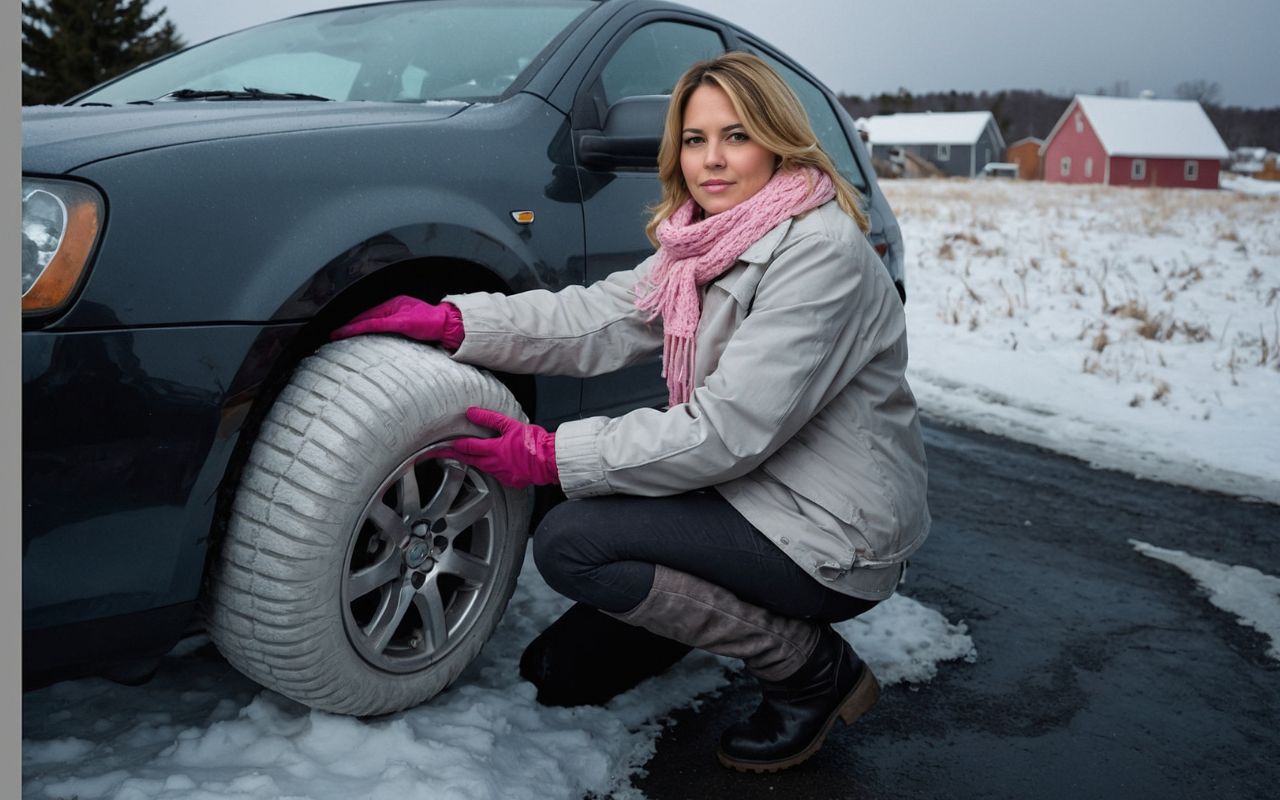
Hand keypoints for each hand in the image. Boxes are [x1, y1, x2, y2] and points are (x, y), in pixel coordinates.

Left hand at [330, 296, 463, 347]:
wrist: (448, 323)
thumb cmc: (433, 325)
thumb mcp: (410, 324)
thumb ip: (397, 327)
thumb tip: (385, 336)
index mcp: (395, 305)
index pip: (369, 314)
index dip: (353, 322)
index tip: (340, 330)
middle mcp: (392, 305)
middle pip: (364, 315)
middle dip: (346, 324)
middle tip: (331, 334)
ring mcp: (395, 312)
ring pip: (365, 318)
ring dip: (348, 328)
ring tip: (333, 335)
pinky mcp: (399, 321)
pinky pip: (374, 324)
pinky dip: (359, 328)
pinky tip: (347, 332)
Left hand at [433, 407, 557, 488]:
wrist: (550, 460)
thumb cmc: (535, 443)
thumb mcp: (511, 425)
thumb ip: (490, 419)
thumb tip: (472, 413)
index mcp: (494, 450)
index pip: (468, 447)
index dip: (453, 445)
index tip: (441, 445)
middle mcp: (495, 465)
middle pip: (470, 460)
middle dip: (456, 455)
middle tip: (443, 453)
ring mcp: (503, 475)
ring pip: (482, 467)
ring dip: (473, 461)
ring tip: (466, 455)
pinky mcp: (511, 480)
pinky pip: (496, 475)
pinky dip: (490, 468)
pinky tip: (491, 464)